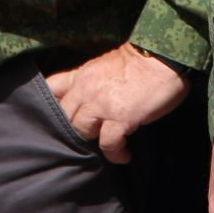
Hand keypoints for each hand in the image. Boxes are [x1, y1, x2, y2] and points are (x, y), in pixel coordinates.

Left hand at [43, 43, 187, 163]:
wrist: (164, 58)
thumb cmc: (140, 60)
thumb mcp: (106, 64)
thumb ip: (92, 81)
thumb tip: (89, 100)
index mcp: (82, 74)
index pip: (51, 88)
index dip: (50, 105)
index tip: (56, 117)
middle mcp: (86, 89)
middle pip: (64, 116)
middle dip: (73, 128)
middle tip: (88, 137)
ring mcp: (102, 104)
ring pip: (82, 131)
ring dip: (93, 141)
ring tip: (107, 145)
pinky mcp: (121, 118)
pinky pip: (108, 144)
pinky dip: (115, 154)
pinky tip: (124, 155)